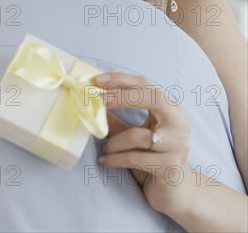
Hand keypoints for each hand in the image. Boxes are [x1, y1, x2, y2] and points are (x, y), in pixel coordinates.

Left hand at [95, 72, 192, 216]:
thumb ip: (119, 120)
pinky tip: (104, 161)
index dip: (123, 80)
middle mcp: (179, 123)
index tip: (99, 80)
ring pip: (138, 135)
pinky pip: (135, 158)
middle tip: (100, 101)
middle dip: (123, 97)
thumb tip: (94, 103)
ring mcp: (178, 145)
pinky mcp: (170, 166)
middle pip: (154, 98)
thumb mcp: (136, 135)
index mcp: (171, 109)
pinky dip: (115, 159)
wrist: (177, 193)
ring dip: (115, 141)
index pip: (147, 85)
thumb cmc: (153, 158)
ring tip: (104, 147)